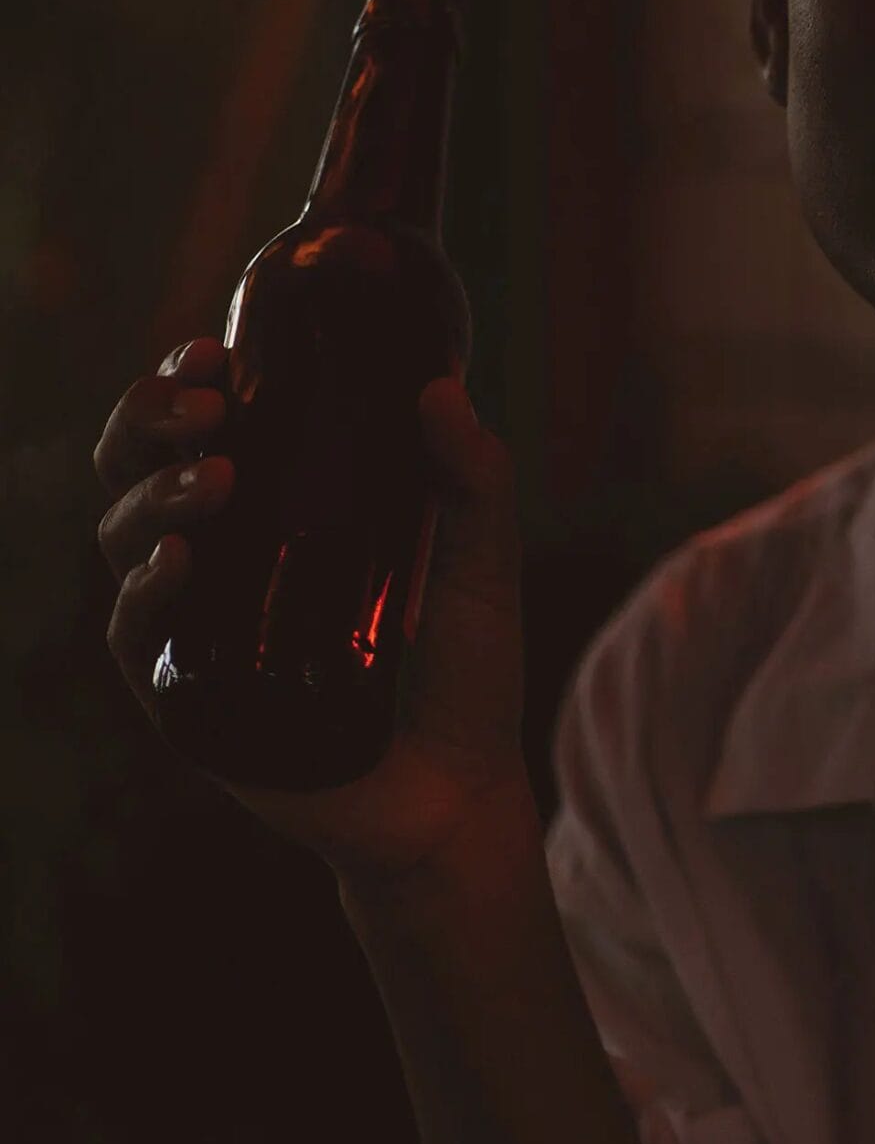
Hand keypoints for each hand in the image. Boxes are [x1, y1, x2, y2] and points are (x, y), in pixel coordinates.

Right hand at [97, 336, 535, 884]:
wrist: (459, 790)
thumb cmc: (465, 672)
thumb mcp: (482, 565)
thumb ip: (474, 480)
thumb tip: (442, 388)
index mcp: (279, 510)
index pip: (203, 427)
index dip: (182, 382)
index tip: (212, 352)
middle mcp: (223, 558)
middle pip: (136, 466)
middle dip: (149, 420)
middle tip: (207, 406)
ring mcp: (197, 625)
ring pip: (122, 538)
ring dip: (156, 494)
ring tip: (218, 476)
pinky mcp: (187, 697)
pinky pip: (136, 636)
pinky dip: (146, 592)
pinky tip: (179, 561)